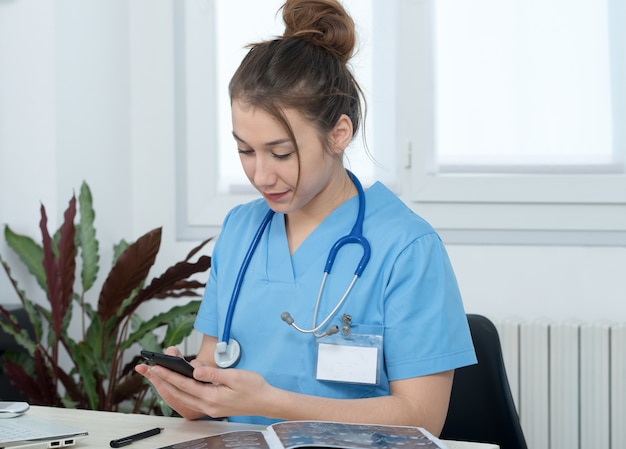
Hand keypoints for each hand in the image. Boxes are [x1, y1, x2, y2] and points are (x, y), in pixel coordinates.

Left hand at [136, 346, 276, 419]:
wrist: (266, 401)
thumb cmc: (254, 387)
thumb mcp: (235, 376)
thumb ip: (213, 374)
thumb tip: (195, 369)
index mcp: (212, 397)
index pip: (184, 384)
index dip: (169, 375)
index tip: (156, 367)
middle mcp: (208, 406)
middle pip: (179, 394)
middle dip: (163, 382)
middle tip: (150, 371)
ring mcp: (210, 408)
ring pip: (183, 398)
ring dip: (170, 388)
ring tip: (158, 377)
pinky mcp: (213, 408)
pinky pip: (191, 400)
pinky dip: (181, 392)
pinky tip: (177, 385)